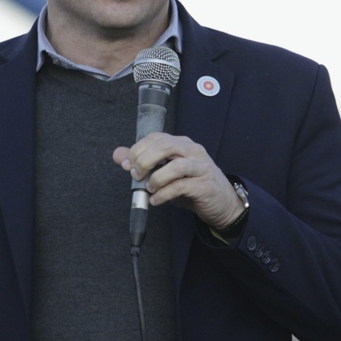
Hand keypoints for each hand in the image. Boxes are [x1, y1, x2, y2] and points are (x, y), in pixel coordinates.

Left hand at [113, 132, 244, 229]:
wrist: (222, 203)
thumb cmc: (192, 185)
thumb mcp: (165, 172)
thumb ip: (142, 162)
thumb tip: (119, 155)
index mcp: (182, 144)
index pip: (157, 137)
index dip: (138, 149)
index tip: (127, 164)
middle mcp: (193, 151)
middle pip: (166, 146)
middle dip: (145, 160)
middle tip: (135, 175)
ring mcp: (201, 167)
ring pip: (176, 165)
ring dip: (156, 178)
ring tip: (148, 189)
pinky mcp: (205, 185)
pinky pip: (182, 186)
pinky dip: (164, 194)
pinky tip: (156, 200)